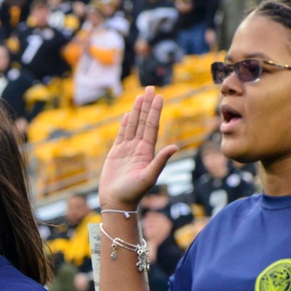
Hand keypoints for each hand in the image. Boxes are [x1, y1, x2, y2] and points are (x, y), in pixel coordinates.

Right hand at [98, 87, 177, 210]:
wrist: (117, 202)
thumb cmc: (133, 192)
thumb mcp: (149, 176)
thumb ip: (161, 160)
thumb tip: (175, 146)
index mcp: (148, 151)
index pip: (152, 126)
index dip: (155, 111)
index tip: (159, 96)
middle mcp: (139, 148)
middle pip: (143, 122)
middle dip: (147, 105)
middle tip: (150, 88)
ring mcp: (127, 150)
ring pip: (133, 125)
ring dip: (137, 111)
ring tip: (140, 96)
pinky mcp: (116, 154)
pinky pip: (121, 135)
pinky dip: (125, 124)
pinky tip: (128, 114)